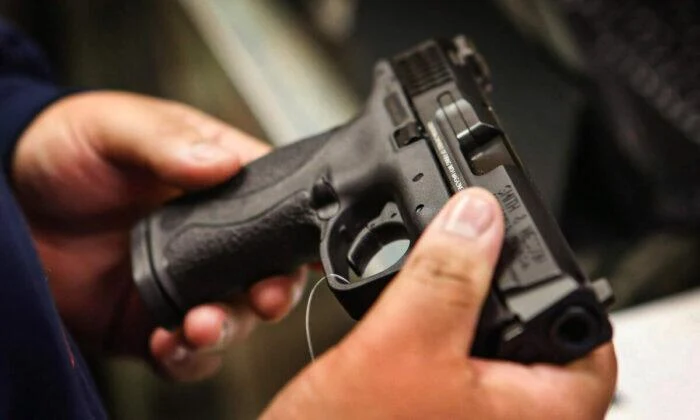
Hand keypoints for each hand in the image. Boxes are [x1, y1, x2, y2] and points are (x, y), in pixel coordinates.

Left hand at [11, 91, 306, 380]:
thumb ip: (166, 142)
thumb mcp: (117, 127)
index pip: (279, 206)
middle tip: (264, 297)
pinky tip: (167, 342)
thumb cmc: (68, 148)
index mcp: (221, 183)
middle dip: (273, 291)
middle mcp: (214, 238)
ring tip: (200, 325)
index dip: (299, 232)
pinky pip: (185, 351)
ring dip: (228, 328)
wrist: (8, 199)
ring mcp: (186, 281)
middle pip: (268, 271)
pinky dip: (184, 356)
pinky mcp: (153, 319)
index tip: (308, 253)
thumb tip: (220, 162)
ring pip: (234, 317)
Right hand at [263, 188, 616, 418]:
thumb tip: (478, 216)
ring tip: (430, 288)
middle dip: (497, 292)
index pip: (586, 337)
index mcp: (538, 418)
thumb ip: (446, 277)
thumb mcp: (402, 345)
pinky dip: (436, 338)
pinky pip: (455, 371)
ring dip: (460, 313)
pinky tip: (406, 324)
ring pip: (488, 353)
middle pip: (535, 339)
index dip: (557, 282)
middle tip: (466, 259)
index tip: (520, 249)